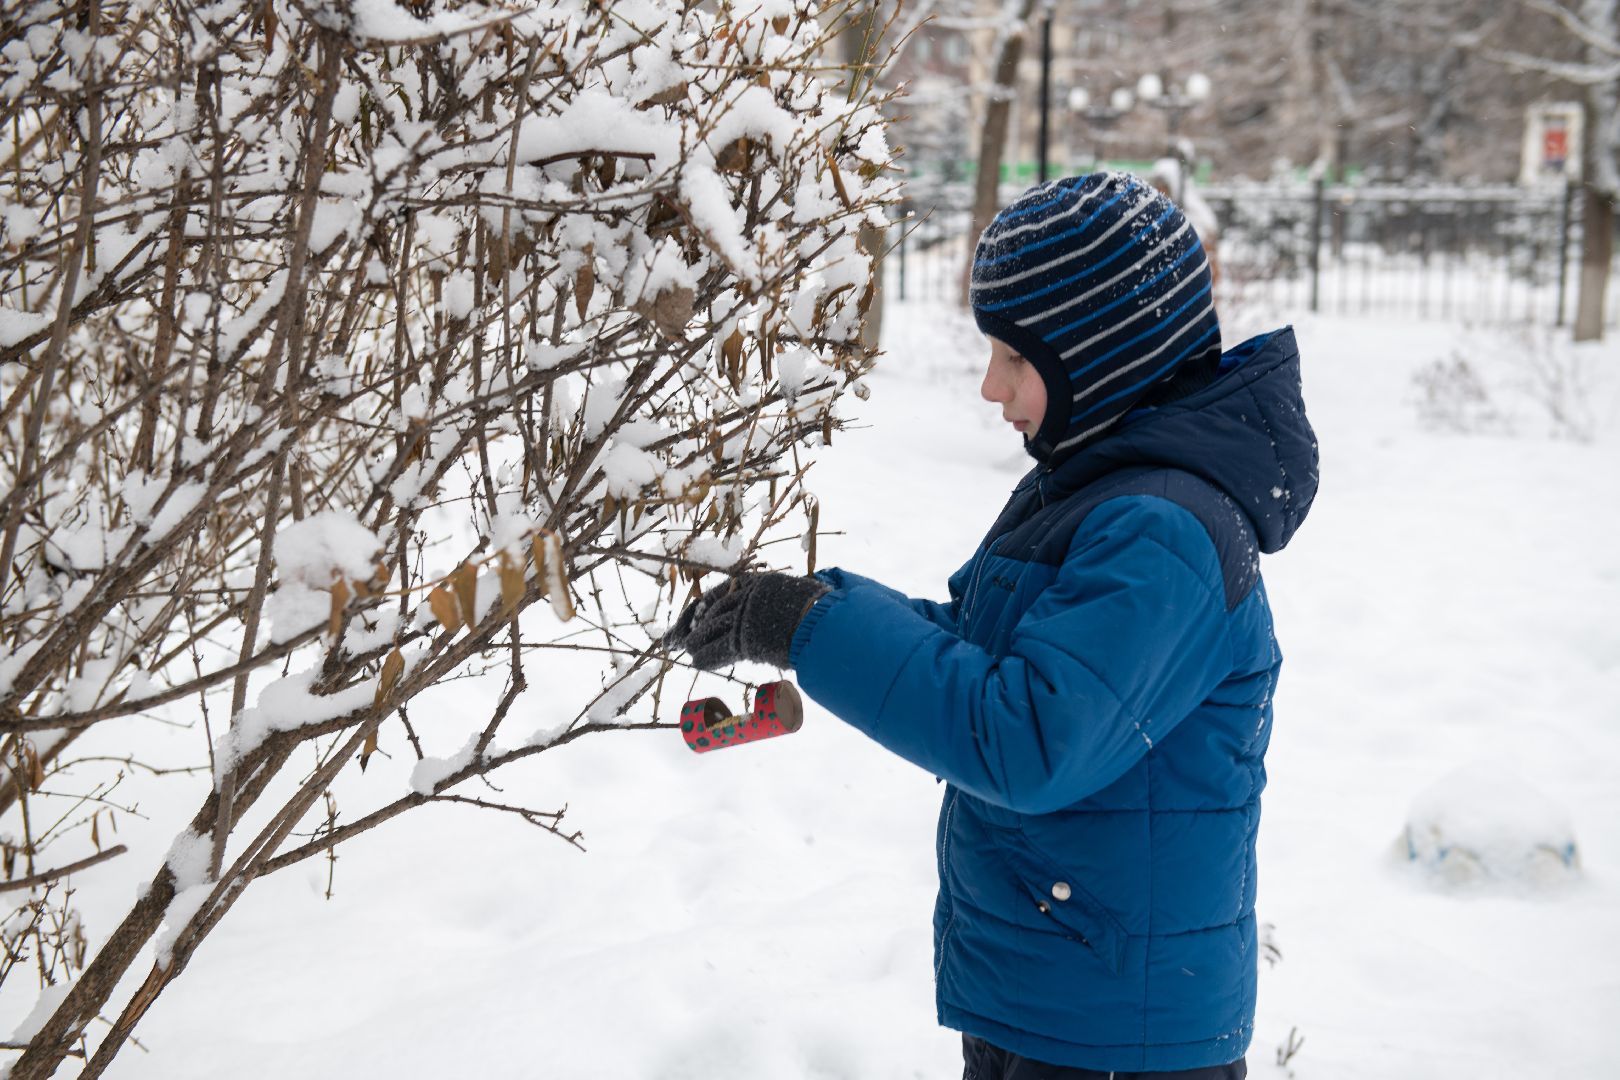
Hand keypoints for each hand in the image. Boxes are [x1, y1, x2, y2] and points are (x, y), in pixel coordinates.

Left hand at [665, 571, 828, 670]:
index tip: (692, 614)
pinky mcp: (745, 638)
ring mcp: (744, 617)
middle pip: (709, 611)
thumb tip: (784, 602)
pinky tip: (696, 661)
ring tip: (685, 651)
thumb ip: (780, 599)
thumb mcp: (797, 596)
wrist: (829, 622)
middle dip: (688, 626)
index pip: (720, 593)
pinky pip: (718, 649)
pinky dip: (706, 657)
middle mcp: (746, 597)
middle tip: (670, 638)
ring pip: (710, 631)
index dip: (702, 607)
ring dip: (695, 643)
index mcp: (758, 583)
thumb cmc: (821, 611)